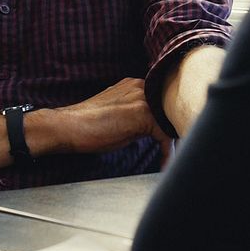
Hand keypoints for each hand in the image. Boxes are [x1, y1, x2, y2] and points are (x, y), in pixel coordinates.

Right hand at [37, 77, 168, 154]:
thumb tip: (154, 127)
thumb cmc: (88, 126)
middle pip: (171, 108)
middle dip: (176, 129)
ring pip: (171, 120)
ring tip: (176, 159)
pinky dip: (168, 153)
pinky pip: (165, 136)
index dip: (170, 121)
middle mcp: (142, 87)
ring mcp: (142, 98)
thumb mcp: (117, 113)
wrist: (66, 127)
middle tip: (182, 151)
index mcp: (136, 85)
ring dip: (175, 141)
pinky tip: (165, 165)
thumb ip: (136, 113)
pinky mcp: (142, 114)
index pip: (163, 101)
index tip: (176, 137)